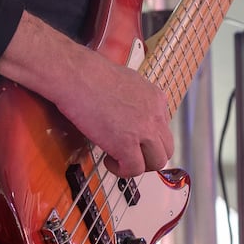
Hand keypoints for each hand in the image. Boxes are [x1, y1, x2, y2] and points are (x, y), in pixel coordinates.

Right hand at [0, 12, 173, 176]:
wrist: (78, 76)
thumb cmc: (91, 74)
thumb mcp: (126, 81)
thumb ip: (135, 99)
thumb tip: (126, 112)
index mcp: (156, 98)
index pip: (163, 128)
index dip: (148, 138)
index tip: (134, 140)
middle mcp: (155, 115)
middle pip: (166, 149)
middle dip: (148, 156)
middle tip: (129, 155)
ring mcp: (143, 131)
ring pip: (156, 162)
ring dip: (138, 165)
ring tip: (119, 160)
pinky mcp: (126, 145)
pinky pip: (134, 169)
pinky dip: (122, 170)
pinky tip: (108, 161)